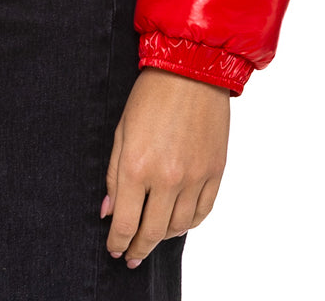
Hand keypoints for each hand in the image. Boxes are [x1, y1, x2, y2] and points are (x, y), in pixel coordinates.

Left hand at [101, 67, 229, 267]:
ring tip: (152, 237)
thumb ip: (114, 176)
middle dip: (138, 249)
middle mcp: (168, 178)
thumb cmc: (151, 95)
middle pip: (152, 233)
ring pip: (179, 227)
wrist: (192, 68)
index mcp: (138, 166)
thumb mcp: (121, 131)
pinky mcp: (216, 172)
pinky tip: (178, 223)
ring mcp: (195, 177)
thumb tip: (109, 213)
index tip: (115, 250)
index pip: (126, 223)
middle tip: (132, 256)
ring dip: (162, 237)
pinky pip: (203, 212)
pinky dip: (189, 223)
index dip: (118, 242)